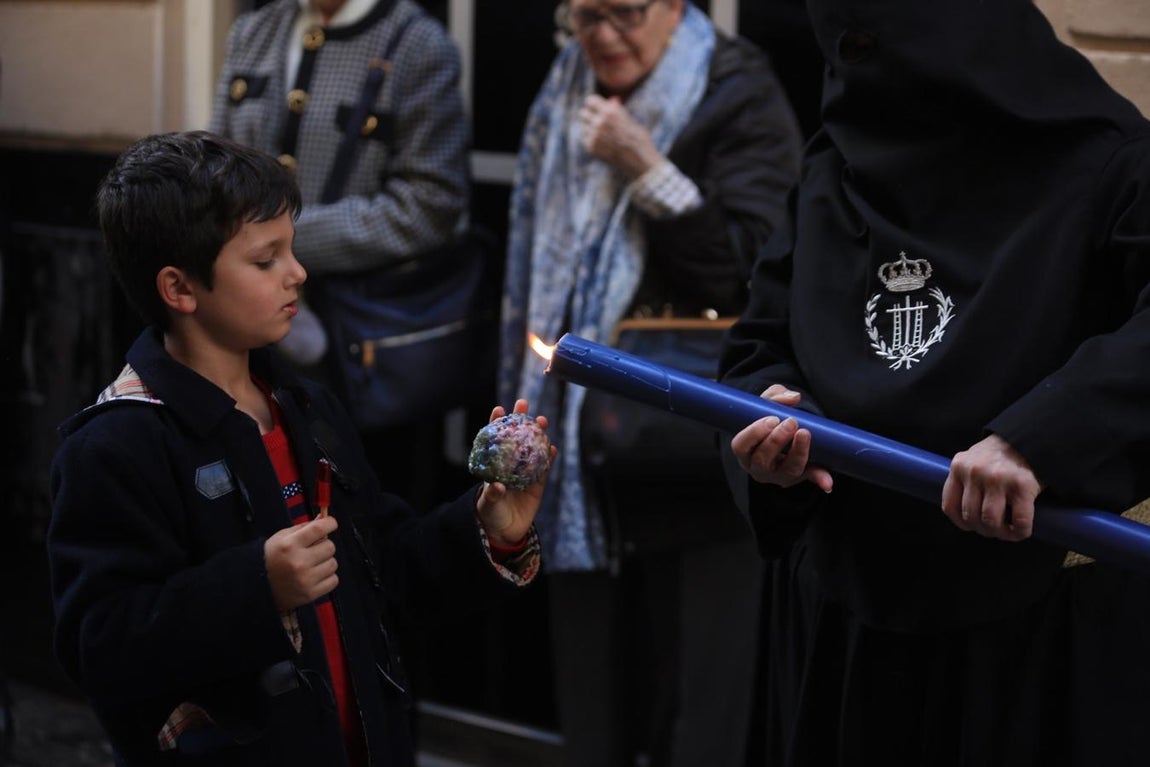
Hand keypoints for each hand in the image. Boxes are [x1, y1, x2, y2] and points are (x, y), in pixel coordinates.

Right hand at [264, 515, 338, 611]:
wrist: (261, 587)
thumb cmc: (273, 558)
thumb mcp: (281, 538)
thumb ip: (304, 527)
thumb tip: (324, 519)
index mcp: (290, 545)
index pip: (319, 529)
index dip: (330, 523)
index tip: (331, 524)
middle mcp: (298, 562)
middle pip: (330, 546)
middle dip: (324, 545)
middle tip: (314, 550)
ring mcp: (305, 580)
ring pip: (333, 564)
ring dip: (326, 562)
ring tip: (312, 565)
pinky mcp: (311, 593)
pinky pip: (334, 580)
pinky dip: (327, 577)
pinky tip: (315, 576)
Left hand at [476, 399, 554, 546]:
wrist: (505, 532)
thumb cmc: (490, 514)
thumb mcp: (488, 504)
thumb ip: (493, 494)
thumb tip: (499, 486)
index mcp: (494, 464)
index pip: (495, 439)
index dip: (497, 423)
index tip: (499, 409)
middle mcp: (510, 464)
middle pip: (516, 437)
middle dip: (521, 420)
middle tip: (524, 404)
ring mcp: (525, 472)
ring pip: (533, 448)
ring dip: (538, 434)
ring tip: (541, 421)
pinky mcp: (538, 484)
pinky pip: (544, 467)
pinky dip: (548, 457)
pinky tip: (551, 447)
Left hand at [578, 94, 662, 179]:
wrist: (640, 161)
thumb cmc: (638, 139)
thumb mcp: (628, 120)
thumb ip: (616, 112)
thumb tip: (607, 102)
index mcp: (610, 111)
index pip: (590, 100)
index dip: (593, 104)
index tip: (595, 108)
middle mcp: (600, 122)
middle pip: (583, 113)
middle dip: (589, 116)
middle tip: (594, 120)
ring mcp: (594, 136)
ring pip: (584, 127)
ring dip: (590, 129)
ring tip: (605, 136)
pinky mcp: (591, 148)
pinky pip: (586, 139)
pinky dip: (592, 141)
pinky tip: (604, 146)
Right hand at [730, 385, 832, 492]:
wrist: (784, 434)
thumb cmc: (770, 418)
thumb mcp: (767, 404)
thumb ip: (776, 396)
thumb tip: (793, 398)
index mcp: (745, 451)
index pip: (741, 446)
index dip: (754, 434)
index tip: (772, 419)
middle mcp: (758, 468)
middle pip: (762, 460)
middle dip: (776, 441)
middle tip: (791, 422)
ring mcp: (778, 475)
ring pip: (787, 471)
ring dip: (797, 454)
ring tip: (805, 433)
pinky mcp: (799, 476)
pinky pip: (810, 477)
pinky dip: (820, 478)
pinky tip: (827, 482)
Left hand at [942, 433, 1042, 540]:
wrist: (1032, 438)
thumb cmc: (1000, 456)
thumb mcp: (973, 461)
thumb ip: (965, 481)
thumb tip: (965, 517)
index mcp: (959, 466)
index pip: (950, 506)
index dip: (961, 523)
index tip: (972, 526)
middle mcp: (975, 472)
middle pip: (971, 517)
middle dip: (983, 529)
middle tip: (995, 529)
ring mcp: (998, 479)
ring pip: (991, 521)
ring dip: (1000, 533)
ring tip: (1007, 531)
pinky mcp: (1022, 485)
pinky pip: (1019, 521)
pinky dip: (1020, 532)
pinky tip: (1021, 530)